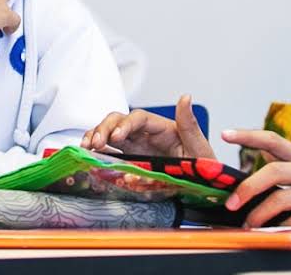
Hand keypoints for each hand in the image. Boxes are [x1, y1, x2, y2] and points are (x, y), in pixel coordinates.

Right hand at [81, 94, 215, 158]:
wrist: (203, 193)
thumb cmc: (204, 170)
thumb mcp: (201, 149)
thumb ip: (189, 125)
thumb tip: (185, 97)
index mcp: (162, 129)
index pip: (139, 118)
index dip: (125, 125)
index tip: (117, 137)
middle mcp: (146, 134)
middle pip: (118, 121)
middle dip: (104, 128)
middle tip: (95, 144)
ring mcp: (137, 146)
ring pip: (110, 133)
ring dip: (95, 136)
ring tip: (86, 148)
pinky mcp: (130, 159)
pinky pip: (110, 150)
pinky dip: (96, 150)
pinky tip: (88, 155)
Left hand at [219, 129, 290, 234]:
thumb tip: (262, 156)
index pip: (274, 140)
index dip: (248, 135)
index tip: (225, 133)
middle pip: (273, 172)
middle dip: (247, 188)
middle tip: (232, 203)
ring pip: (282, 200)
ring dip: (260, 215)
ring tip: (249, 225)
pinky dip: (283, 228)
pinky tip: (274, 233)